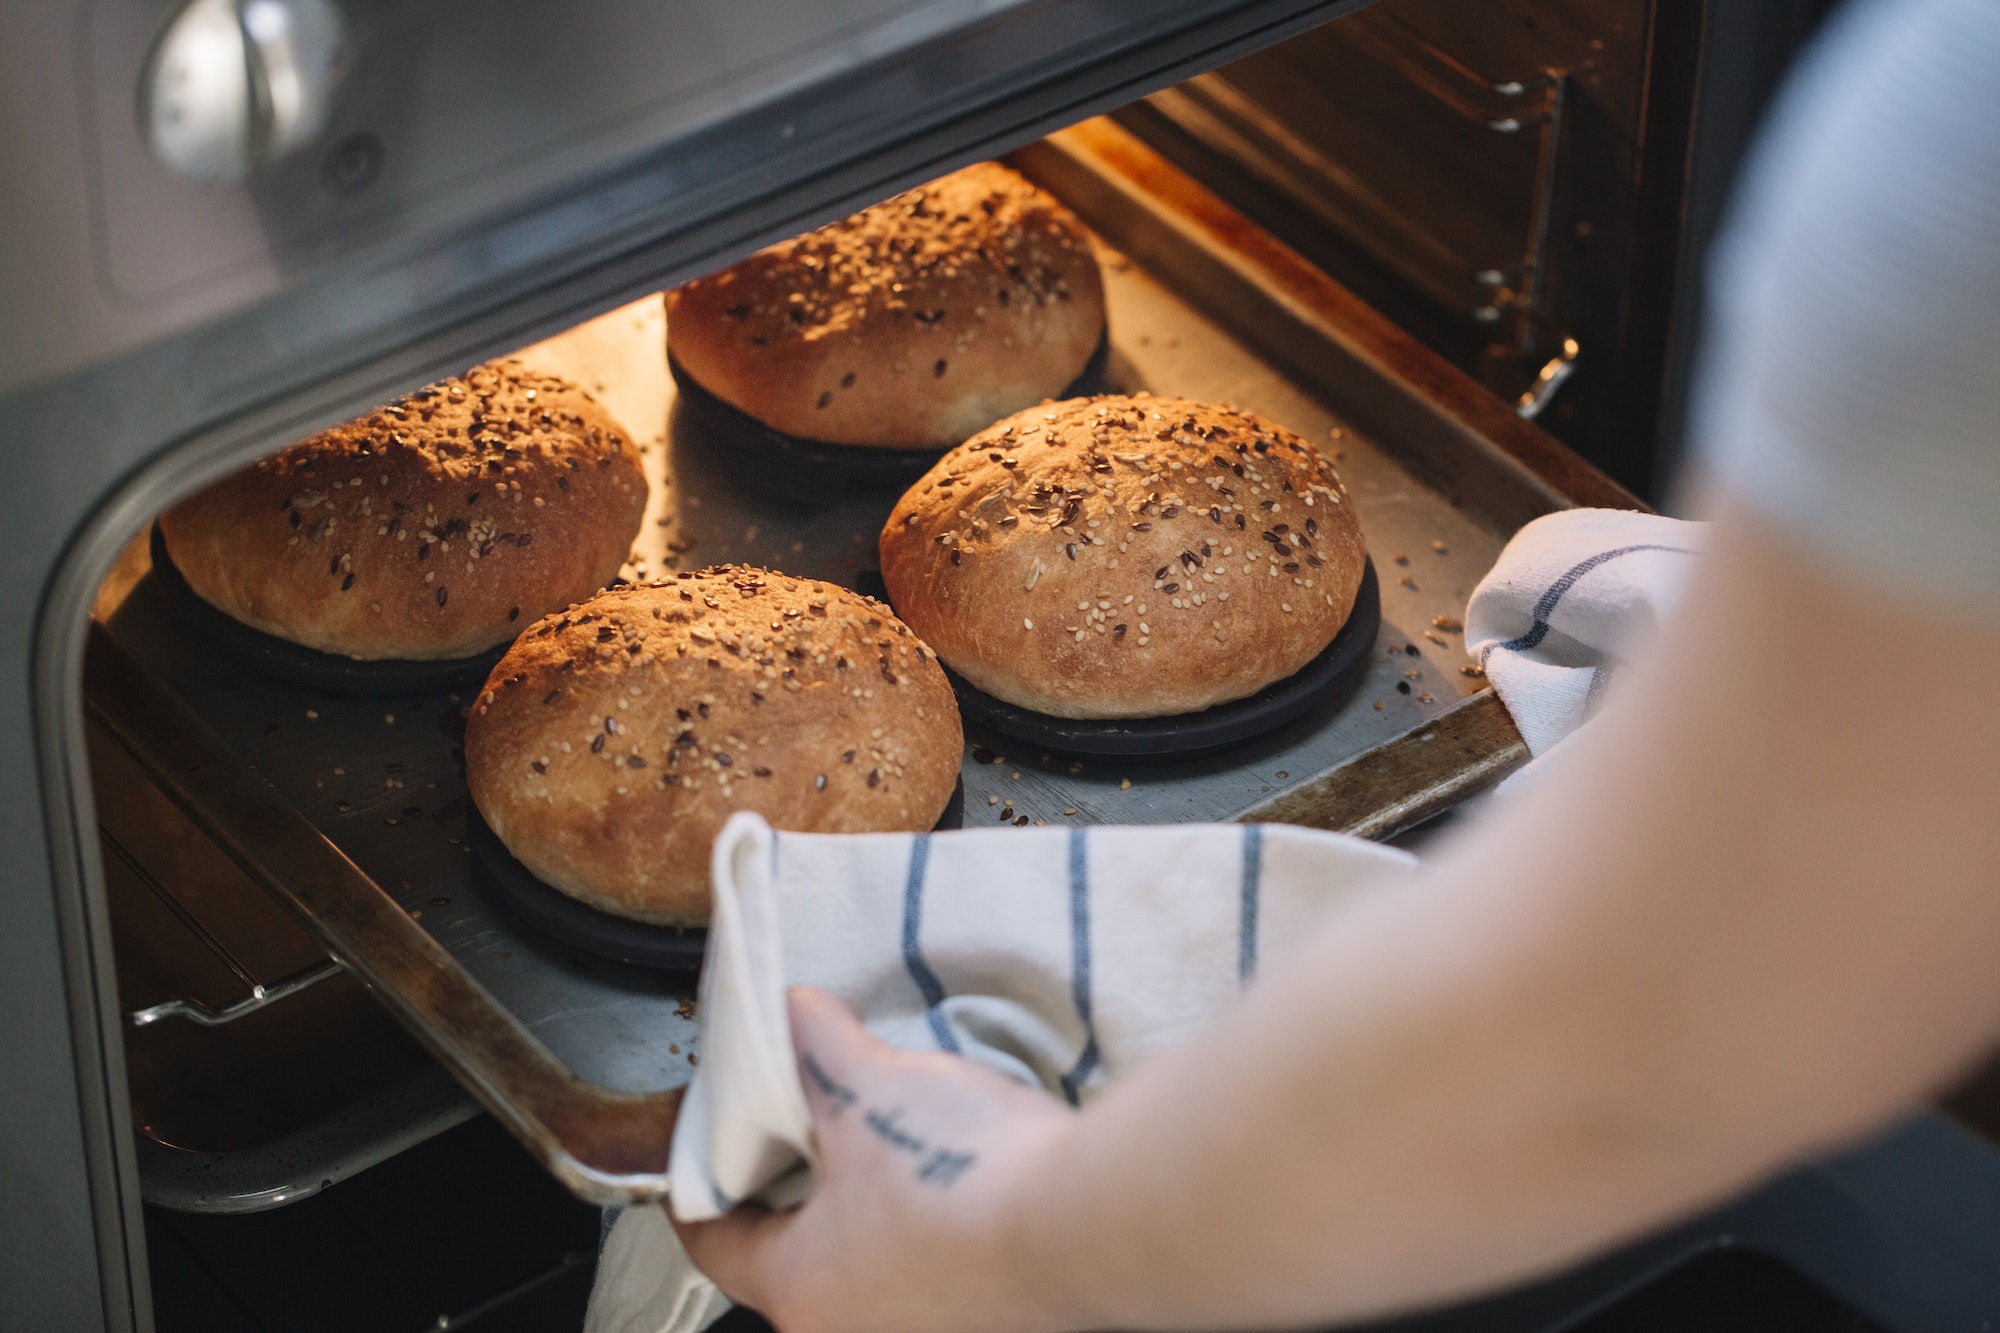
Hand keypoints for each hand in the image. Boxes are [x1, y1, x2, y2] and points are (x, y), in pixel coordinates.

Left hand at [674, 986, 1080, 1332]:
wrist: (1085, 1223)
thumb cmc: (965, 1179)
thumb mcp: (870, 1088)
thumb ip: (818, 1048)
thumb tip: (796, 1012)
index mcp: (800, 1290)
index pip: (715, 1246)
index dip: (702, 1192)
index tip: (703, 1167)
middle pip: (792, 1263)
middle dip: (796, 1199)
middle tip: (805, 1139)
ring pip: (867, 1275)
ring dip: (869, 1220)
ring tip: (887, 1155)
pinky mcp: (987, 1324)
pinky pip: (932, 1279)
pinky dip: (927, 1236)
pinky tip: (952, 1187)